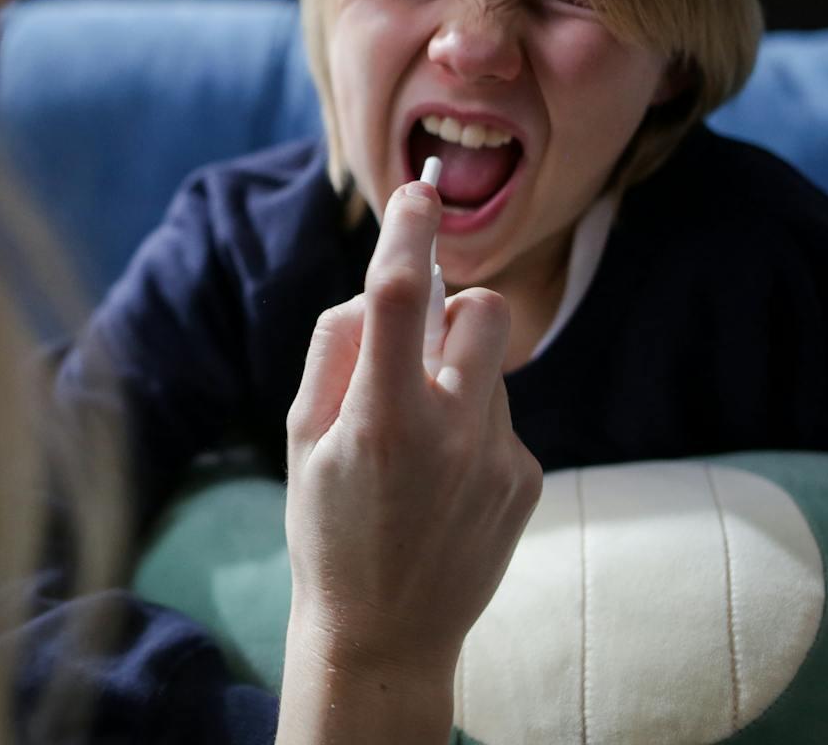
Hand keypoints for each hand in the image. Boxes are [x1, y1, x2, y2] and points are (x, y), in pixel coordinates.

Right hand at [276, 178, 540, 743]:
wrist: (385, 634)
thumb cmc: (329, 525)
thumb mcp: (301, 435)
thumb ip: (336, 349)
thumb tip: (380, 291)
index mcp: (382, 418)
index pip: (401, 298)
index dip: (409, 234)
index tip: (417, 192)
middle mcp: (451, 433)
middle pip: (484, 311)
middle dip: (455, 306)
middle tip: (418, 343)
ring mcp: (498, 459)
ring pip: (489, 367)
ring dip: (455, 378)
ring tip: (416, 447)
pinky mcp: (526, 481)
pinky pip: (501, 417)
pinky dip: (470, 428)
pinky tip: (441, 484)